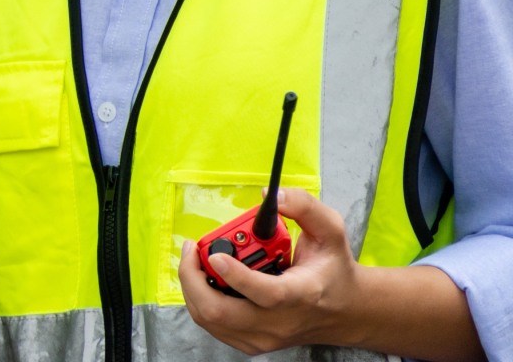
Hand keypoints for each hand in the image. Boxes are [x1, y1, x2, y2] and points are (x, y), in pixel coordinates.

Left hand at [179, 188, 357, 353]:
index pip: (267, 293)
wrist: (345, 311)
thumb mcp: (331, 230)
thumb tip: (272, 195)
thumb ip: (305, 206)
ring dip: (193, 286)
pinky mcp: (251, 342)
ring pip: (210, 320)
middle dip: (195, 278)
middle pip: (222, 313)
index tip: (215, 255)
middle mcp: (281, 321)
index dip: (236, 276)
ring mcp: (264, 336)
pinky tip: (206, 277)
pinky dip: (199, 300)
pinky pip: (213, 325)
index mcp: (303, 293)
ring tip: (196, 259)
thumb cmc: (333, 269)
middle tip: (193, 249)